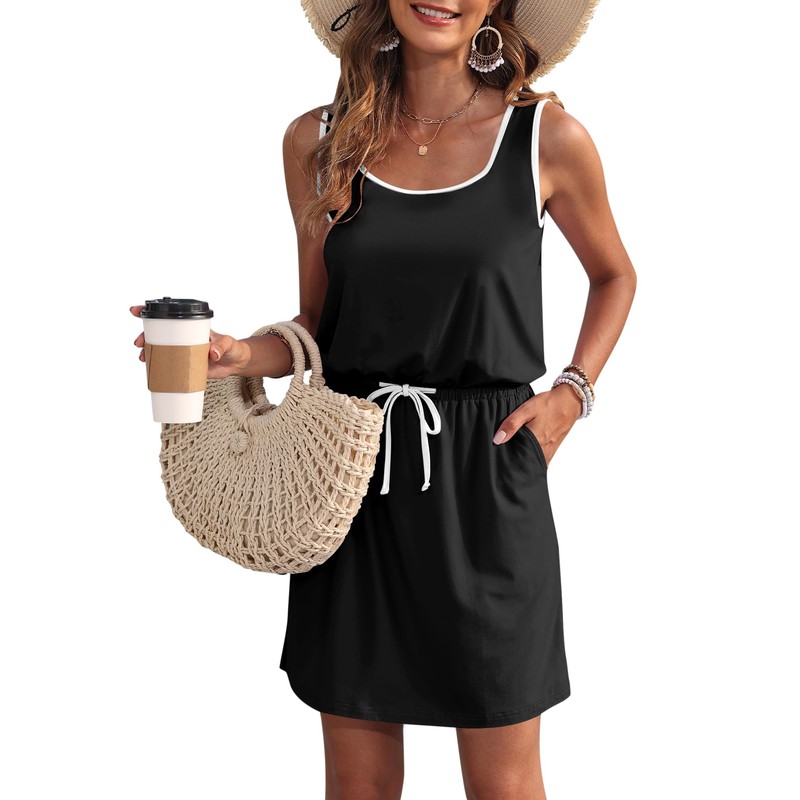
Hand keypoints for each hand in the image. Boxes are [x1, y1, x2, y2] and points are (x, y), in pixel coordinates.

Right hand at [129, 305, 251, 379]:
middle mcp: (183, 338)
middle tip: (140, 343)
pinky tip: (151, 371)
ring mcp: (182, 352)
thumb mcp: (227, 344)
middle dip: (145, 336)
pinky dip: (157, 368)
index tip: (136, 310)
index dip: (150, 311)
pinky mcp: (184, 366)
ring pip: (160, 349)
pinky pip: (167, 366)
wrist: (235, 363)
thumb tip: (212, 353)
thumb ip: (221, 346)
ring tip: (143, 357)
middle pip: (158, 333)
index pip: (169, 316)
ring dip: (148, 352)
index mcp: (190, 327)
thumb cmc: (231, 348)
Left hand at [492, 383, 581, 465]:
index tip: (499, 456)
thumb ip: (512, 424)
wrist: (570, 402)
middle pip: (524, 462)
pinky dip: (533, 459)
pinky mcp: (553, 449)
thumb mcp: (527, 409)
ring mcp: (549, 451)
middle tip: (504, 458)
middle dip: (514, 461)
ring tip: (514, 456)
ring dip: (524, 461)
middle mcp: (543, 449)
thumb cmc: (549, 404)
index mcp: (535, 440)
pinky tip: (526, 453)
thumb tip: (498, 439)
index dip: (506, 457)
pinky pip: (541, 460)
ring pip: (533, 462)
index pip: (516, 456)